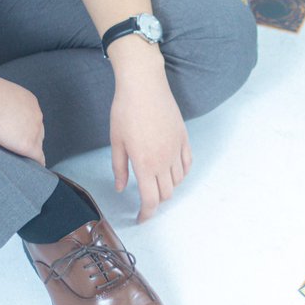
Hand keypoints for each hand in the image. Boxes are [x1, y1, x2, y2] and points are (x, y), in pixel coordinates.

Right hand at [0, 72, 44, 164]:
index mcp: (29, 101)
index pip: (31, 117)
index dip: (24, 127)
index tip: (17, 133)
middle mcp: (36, 115)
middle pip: (37, 130)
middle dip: (29, 138)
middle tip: (18, 147)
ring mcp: (34, 130)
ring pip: (37, 144)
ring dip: (31, 151)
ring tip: (25, 160)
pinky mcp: (28, 144)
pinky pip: (38, 157)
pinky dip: (37, 163)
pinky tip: (35, 168)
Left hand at [108, 47, 190, 222]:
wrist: (144, 86)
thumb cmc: (126, 111)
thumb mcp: (117, 141)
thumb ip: (120, 168)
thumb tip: (121, 187)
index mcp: (145, 164)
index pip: (151, 200)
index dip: (147, 213)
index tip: (141, 218)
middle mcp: (164, 161)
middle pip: (166, 194)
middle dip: (155, 202)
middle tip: (145, 200)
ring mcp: (177, 150)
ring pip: (178, 181)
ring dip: (168, 188)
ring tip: (156, 184)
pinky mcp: (184, 139)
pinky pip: (187, 164)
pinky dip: (181, 173)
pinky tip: (172, 171)